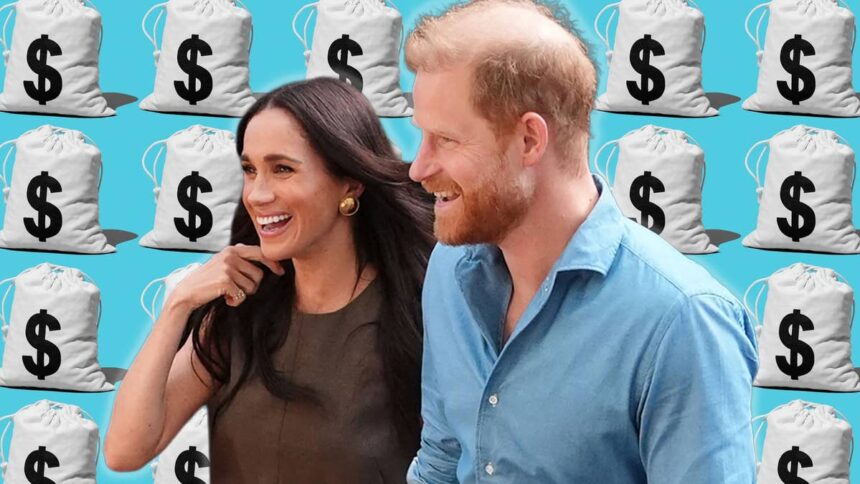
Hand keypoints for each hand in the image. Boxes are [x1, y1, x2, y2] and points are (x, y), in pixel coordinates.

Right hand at [166, 243, 285, 311]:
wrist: (187, 291)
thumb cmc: (208, 279)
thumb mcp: (223, 262)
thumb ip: (239, 257)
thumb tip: (263, 255)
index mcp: (232, 249)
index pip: (260, 253)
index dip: (273, 263)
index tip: (280, 271)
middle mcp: (231, 256)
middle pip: (259, 275)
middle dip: (252, 286)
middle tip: (238, 289)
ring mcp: (228, 268)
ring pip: (251, 287)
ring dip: (242, 294)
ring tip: (228, 292)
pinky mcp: (225, 281)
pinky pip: (242, 296)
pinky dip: (235, 301)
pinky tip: (224, 298)